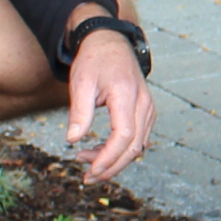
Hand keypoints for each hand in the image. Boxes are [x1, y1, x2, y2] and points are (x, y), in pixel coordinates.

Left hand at [62, 19, 153, 182]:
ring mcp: (148, 108)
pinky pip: (138, 139)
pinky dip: (120, 151)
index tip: (90, 171)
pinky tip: (100, 152)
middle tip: (87, 177)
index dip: (108, 158)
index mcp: (127, 95)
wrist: (110, 42)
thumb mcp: (81, 83)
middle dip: (111, 167)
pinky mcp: (145, 112)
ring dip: (115, 161)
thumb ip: (79, 112)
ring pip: (138, 146)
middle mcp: (143, 104)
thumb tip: (72, 140)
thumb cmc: (94, 60)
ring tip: (87, 161)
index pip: (124, 136)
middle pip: (134, 147)